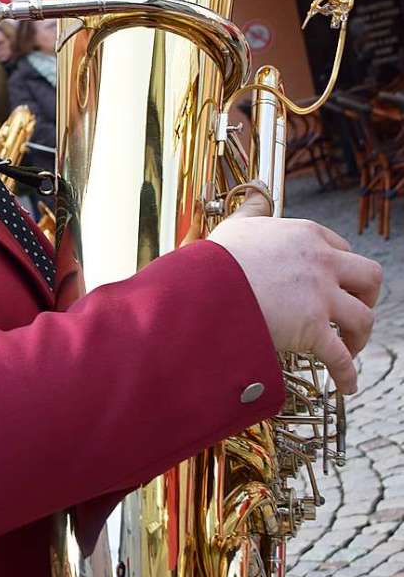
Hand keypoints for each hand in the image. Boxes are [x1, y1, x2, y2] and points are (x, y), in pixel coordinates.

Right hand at [208, 204, 382, 393]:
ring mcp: (320, 296)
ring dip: (360, 336)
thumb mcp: (236, 225)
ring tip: (349, 347)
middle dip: (365, 297)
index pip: (341, 248)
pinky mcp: (313, 329)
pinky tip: (345, 384)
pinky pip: (341, 357)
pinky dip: (347, 374)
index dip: (340, 269)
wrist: (206, 288)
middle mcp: (321, 262)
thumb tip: (256, 192)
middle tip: (350, 311)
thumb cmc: (217, 259)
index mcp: (306, 235)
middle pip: (369, 278)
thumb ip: (252, 209)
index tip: (333, 283)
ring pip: (364, 318)